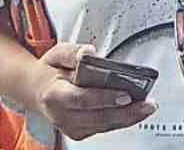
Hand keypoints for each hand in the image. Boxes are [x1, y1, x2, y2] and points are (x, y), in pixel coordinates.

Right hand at [33, 43, 157, 141]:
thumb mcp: (58, 53)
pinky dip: (121, 120)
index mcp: (54, 94)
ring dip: (127, 118)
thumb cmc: (50, 71)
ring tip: (147, 107)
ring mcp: (70, 127)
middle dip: (125, 112)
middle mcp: (61, 116)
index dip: (104, 98)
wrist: (36, 91)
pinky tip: (135, 111)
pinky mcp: (79, 132)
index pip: (81, 99)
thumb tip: (88, 53)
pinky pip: (103, 127)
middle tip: (146, 104)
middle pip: (97, 117)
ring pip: (103, 125)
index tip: (125, 94)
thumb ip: (74, 52)